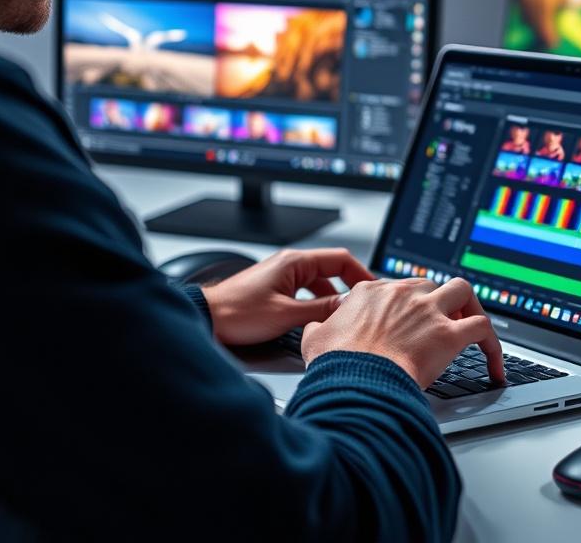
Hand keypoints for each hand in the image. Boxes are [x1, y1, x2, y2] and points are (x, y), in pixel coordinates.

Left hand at [202, 248, 373, 345]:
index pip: (340, 258)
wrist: (207, 319)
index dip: (360, 274)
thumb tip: (349, 305)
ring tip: (341, 316)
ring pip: (318, 283)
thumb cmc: (238, 313)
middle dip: (348, 288)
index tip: (372, 290)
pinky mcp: (275, 290)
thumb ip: (322, 309)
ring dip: (331, 298)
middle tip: (362, 305)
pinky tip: (318, 321)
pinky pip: (305, 292)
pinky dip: (315, 304)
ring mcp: (282, 276)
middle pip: (331, 270)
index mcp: (295, 262)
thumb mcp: (288, 314)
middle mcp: (289, 265)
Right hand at [300, 277, 505, 388]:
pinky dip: (494, 346)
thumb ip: (319, 327)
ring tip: (473, 325)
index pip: (397, 287)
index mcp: (372, 291)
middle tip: (441, 321)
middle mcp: (403, 293)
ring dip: (471, 306)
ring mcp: (429, 311)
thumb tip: (316, 329)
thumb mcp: (315, 338)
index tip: (408, 318)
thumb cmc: (337, 363)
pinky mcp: (449, 334)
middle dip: (438, 301)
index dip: (405, 303)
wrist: (356, 379)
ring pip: (463, 290)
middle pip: (432, 284)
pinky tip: (495, 367)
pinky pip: (484, 329)